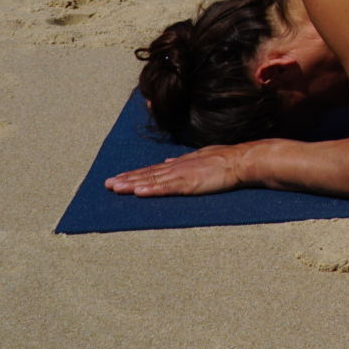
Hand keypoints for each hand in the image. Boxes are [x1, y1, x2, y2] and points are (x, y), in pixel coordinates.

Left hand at [104, 145, 246, 196]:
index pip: (153, 169)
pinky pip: (166, 188)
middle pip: (147, 174)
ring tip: (116, 188)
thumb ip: (184, 160)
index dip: (135, 174)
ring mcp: (182, 174)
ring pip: (152, 180)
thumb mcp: (201, 156)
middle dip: (126, 179)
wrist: (241, 160)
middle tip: (107, 185)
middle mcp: (177, 167)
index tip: (119, 177)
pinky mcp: (189, 183)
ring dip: (132, 184)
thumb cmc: (226, 159)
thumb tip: (168, 161)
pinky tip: (138, 192)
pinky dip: (151, 190)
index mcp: (180, 163)